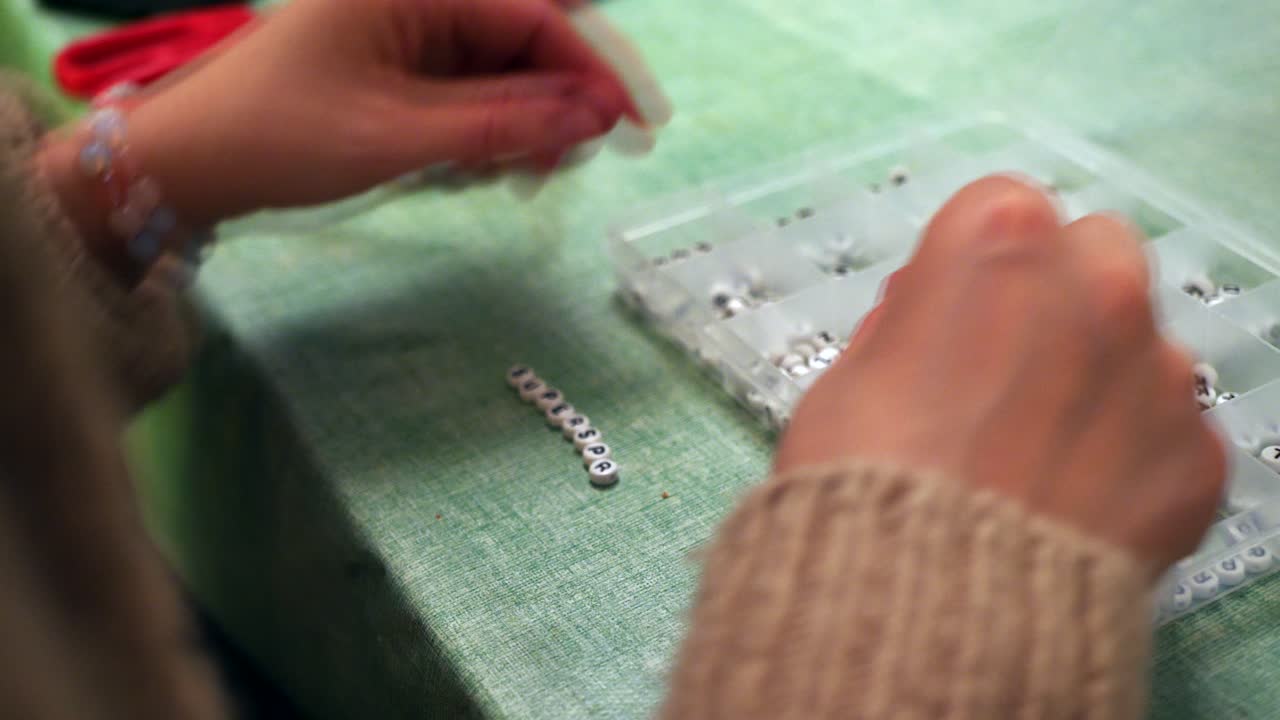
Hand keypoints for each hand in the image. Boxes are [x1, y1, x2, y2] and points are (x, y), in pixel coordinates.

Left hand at [115, 0, 641, 224]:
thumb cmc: (280, 137)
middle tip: (570, 166)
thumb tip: (595, 118)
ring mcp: (410, 33)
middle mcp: (419, 0)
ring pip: (505, 74)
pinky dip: (488, 135)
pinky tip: (474, 171)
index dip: (595, 72)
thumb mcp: (398, 135)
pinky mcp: (402, 69)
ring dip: (526, 128)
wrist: (192, 164)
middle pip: (527, 42)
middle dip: (559, 105)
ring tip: (513, 179)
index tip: (637, 127)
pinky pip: (472, 94)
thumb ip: (502, 125)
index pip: (535, 17)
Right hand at [774, 176, 1226, 571]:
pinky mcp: (1198, 457)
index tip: (945, 317)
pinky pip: (1166, 434)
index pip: (1001, 210)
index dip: (967, 268)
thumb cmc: (862, 477)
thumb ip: (909, 327)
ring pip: (1139, 345)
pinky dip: (1130, 460)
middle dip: (1054, 297)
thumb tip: (931, 324)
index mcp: (1000, 244)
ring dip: (1099, 378)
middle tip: (1005, 373)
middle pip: (1093, 256)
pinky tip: (1077, 506)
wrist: (929, 603)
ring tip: (1041, 457)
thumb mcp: (847, 378)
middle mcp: (1102, 287)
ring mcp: (1161, 373)